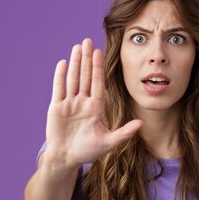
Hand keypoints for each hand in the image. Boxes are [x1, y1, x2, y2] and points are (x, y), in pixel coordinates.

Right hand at [44, 37, 142, 168]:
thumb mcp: (109, 142)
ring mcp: (69, 103)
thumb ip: (124, 132)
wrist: (67, 159)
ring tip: (77, 47)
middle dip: (86, 59)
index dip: (98, 67)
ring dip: (74, 63)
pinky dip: (60, 76)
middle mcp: (83, 102)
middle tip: (88, 40)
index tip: (100, 52)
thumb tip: (141, 123)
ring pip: (72, 79)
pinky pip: (58, 88)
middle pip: (85, 76)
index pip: (97, 83)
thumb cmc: (88, 151)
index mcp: (96, 107)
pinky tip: (63, 63)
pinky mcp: (56, 107)